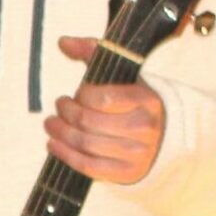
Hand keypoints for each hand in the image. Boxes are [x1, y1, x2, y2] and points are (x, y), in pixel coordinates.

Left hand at [44, 36, 165, 184]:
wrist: (165, 137)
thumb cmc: (135, 102)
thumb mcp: (122, 74)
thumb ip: (94, 52)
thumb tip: (63, 42)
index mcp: (146, 100)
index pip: (102, 98)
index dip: (81, 95)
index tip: (76, 94)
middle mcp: (144, 128)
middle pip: (88, 122)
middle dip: (65, 113)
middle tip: (59, 107)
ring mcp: (136, 153)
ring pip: (85, 144)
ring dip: (59, 133)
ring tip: (50, 123)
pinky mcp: (126, 173)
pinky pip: (88, 166)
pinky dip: (64, 154)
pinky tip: (53, 143)